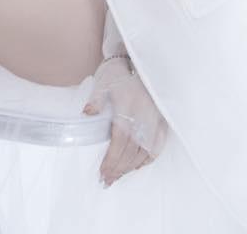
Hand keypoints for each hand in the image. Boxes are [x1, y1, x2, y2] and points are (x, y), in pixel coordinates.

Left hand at [82, 55, 167, 187]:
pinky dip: (147, 160)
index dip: (111, 161)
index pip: (119, 144)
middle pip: (130, 153)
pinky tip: (137, 166)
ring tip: (118, 176)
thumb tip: (86, 113)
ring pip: (143, 154)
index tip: (102, 173)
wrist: (142, 64)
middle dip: (118, 169)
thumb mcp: (102, 83)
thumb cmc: (118, 75)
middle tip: (107, 181)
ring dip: (130, 168)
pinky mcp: (161, 123)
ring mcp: (153, 124)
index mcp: (126, 114)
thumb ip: (95, 100)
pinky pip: (156, 147)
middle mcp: (141, 122)